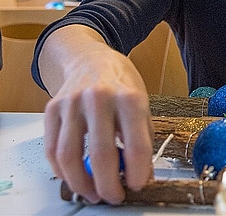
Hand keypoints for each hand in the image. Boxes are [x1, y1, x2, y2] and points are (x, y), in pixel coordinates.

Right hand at [41, 27, 153, 203]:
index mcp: (129, 97)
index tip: (137, 185)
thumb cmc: (121, 83)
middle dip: (108, 184)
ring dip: (81, 183)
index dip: (138, 172)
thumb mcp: (142, 101)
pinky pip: (52, 149)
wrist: (91, 59)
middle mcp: (99, 98)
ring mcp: (72, 102)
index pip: (136, 144)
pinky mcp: (52, 108)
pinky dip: (62, 171)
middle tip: (114, 197)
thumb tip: (141, 174)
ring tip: (93, 194)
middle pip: (101, 154)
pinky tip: (74, 178)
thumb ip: (142, 136)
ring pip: (70, 155)